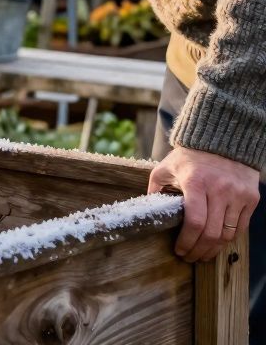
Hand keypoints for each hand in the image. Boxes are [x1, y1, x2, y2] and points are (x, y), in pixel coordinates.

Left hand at [148, 146, 259, 261]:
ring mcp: (238, 195)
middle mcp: (220, 190)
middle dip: (199, 251)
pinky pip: (241, 227)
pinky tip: (217, 243)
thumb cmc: (190, 156)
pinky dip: (229, 239)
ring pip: (228, 234)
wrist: (223, 140)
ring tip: (203, 255)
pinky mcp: (251, 198)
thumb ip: (156, 188)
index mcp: (196, 182)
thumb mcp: (166, 167)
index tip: (179, 250)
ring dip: (214, 250)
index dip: (186, 242)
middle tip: (190, 258)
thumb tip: (147, 210)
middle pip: (212, 233)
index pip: (194, 222)